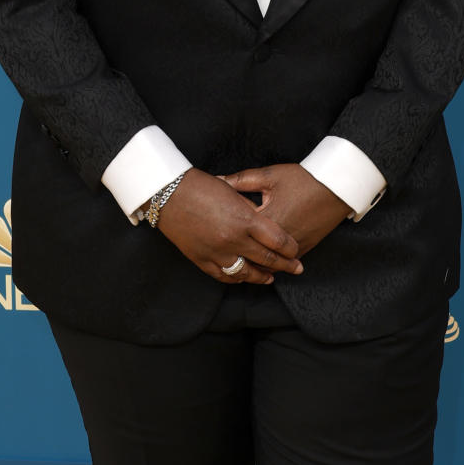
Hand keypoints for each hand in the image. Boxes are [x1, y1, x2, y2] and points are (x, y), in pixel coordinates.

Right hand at [157, 168, 303, 284]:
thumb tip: (265, 221)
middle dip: (286, 265)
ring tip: (271, 278)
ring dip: (262, 276)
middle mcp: (233, 240)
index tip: (296, 250)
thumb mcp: (233, 192)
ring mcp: (216, 252)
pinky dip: (236, 278)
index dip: (290, 248)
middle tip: (297, 269)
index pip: (278, 241)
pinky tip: (244, 278)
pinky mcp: (201, 259)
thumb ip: (251, 208)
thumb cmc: (201, 186)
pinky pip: (224, 275)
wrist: (167, 193)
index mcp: (244, 220)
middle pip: (267, 259)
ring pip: (246, 273)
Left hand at [219, 164, 349, 256]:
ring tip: (239, 263)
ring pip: (269, 265)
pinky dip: (274, 265)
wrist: (337, 187)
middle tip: (218, 256)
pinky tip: (263, 264)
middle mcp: (280, 238)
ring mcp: (294, 245)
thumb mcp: (269, 175)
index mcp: (267, 220)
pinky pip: (285, 263)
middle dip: (235, 257)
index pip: (240, 234)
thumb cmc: (303, 179)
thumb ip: (241, 180)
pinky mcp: (305, 247)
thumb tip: (217, 179)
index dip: (225, 234)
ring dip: (255, 265)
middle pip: (253, 255)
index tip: (211, 234)